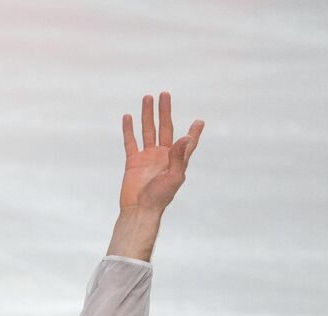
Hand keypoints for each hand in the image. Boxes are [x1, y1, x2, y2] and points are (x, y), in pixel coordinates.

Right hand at [118, 92, 203, 211]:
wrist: (139, 209)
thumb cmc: (160, 197)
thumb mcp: (174, 176)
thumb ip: (179, 156)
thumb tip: (184, 136)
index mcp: (177, 159)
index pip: (187, 141)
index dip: (194, 132)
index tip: (199, 122)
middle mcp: (163, 155)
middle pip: (165, 128)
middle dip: (165, 111)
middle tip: (164, 95)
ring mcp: (147, 157)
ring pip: (148, 131)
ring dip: (148, 115)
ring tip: (147, 98)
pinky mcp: (133, 161)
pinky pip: (130, 141)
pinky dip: (129, 129)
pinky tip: (128, 117)